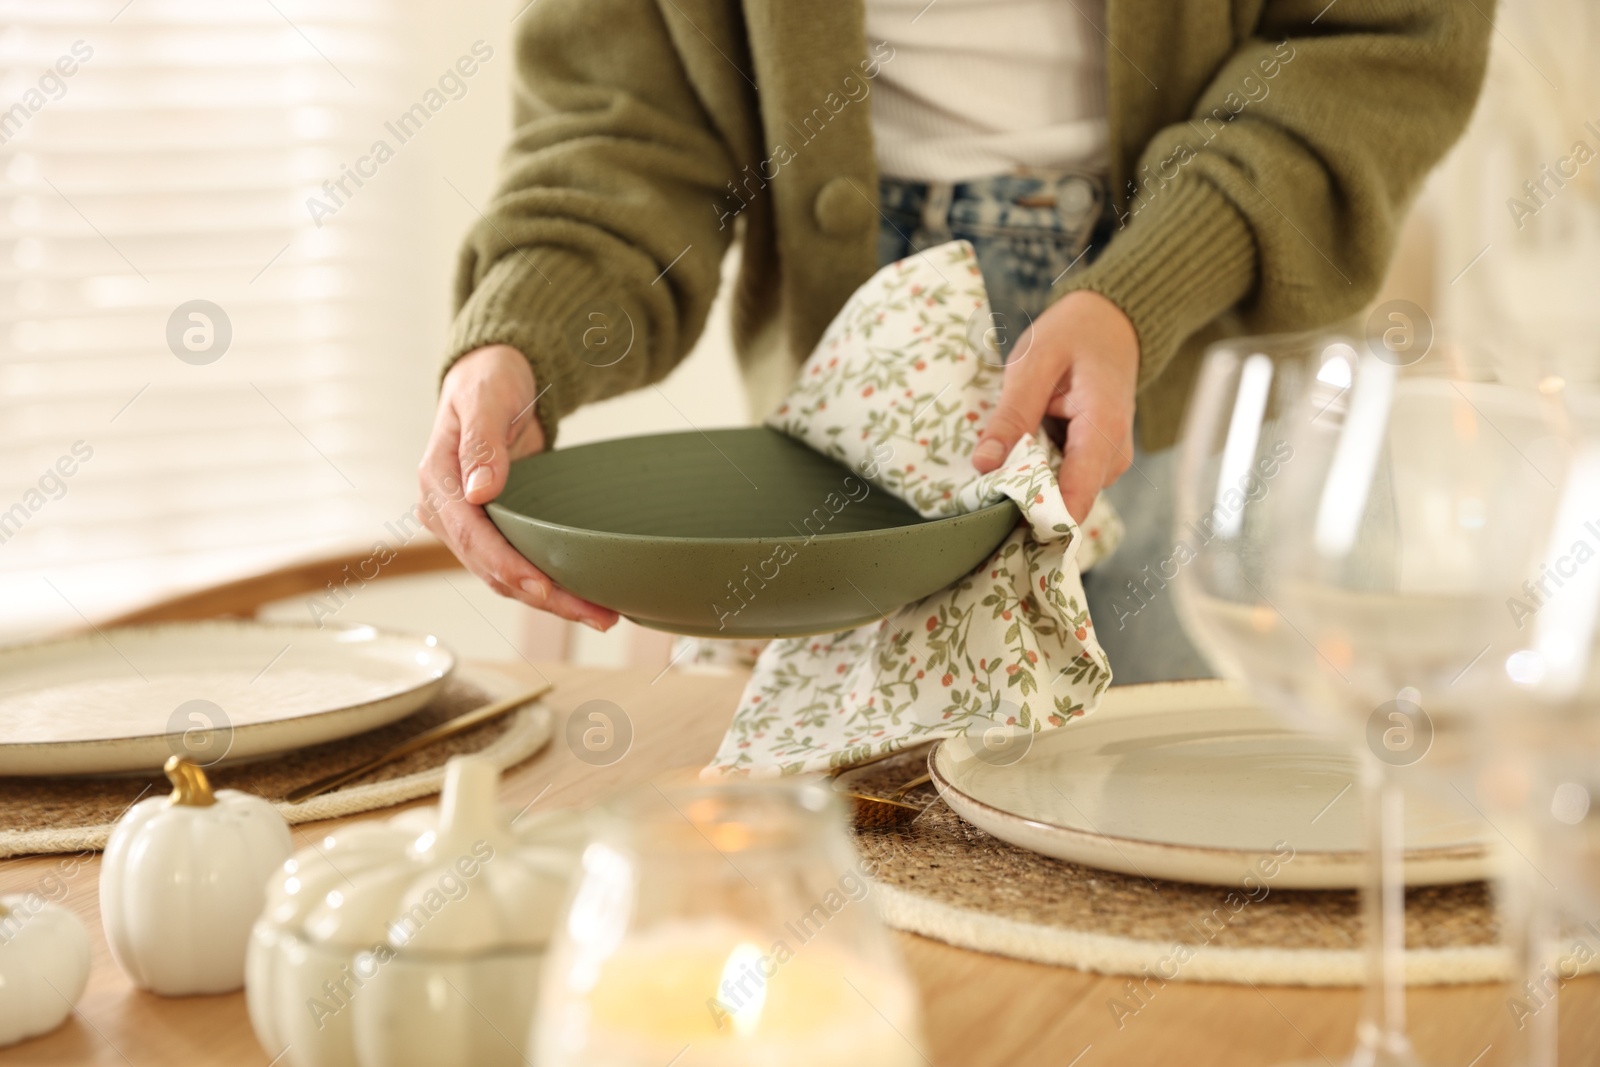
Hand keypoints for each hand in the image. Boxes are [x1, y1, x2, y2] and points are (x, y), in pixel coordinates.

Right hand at [419, 344, 618, 629]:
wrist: (493, 380)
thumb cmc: (488, 381)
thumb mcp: (486, 398)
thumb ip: (481, 442)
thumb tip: (478, 491)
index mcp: (436, 483)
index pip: (471, 537)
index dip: (506, 567)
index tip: (542, 587)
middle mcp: (447, 514)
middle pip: (492, 570)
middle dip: (544, 597)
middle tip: (597, 615)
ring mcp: (469, 527)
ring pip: (507, 578)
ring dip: (553, 601)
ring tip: (603, 615)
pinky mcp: (493, 530)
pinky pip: (518, 566)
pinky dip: (550, 584)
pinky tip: (586, 596)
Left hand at [970, 290, 1139, 523]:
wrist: (1110, 324)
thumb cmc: (1072, 337)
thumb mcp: (1033, 365)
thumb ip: (1011, 415)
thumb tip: (984, 465)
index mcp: (1102, 431)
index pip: (1075, 497)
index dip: (1037, 519)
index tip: (998, 529)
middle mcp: (1113, 457)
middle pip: (1064, 501)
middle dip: (1022, 500)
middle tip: (980, 489)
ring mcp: (1107, 464)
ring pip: (1059, 494)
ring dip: (1026, 485)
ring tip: (997, 464)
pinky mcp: (1096, 464)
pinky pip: (1061, 482)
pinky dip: (1035, 473)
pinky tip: (1016, 456)